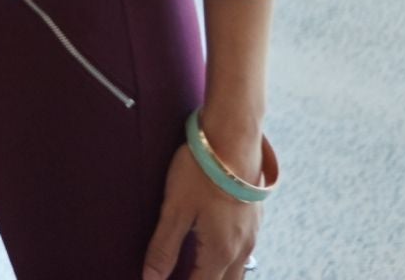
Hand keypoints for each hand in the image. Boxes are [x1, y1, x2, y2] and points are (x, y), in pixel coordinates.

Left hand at [143, 130, 263, 279]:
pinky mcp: (254, 218)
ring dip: (218, 276)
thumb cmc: (201, 171)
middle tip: (181, 276)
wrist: (234, 137)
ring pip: (237, 271)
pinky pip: (243, 252)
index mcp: (221, 252)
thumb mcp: (175, 209)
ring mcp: (252, 234)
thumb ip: (163, 247)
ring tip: (195, 269)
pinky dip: (227, 261)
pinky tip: (212, 249)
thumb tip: (150, 279)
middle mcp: (242, 249)